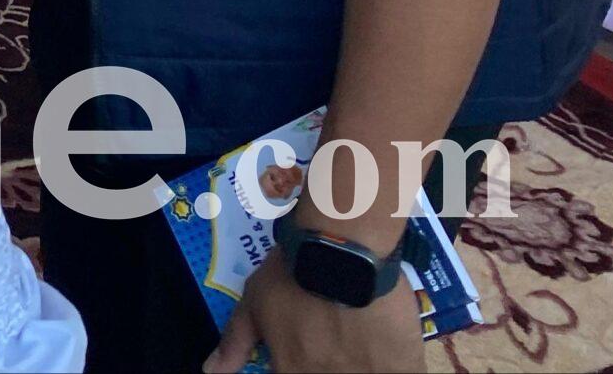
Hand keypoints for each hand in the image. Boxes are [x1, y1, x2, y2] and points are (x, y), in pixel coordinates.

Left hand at [206, 257, 423, 373]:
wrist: (342, 251)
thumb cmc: (292, 275)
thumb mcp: (254, 302)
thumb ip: (235, 341)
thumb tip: (211, 372)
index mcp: (292, 372)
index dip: (300, 367)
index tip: (312, 356)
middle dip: (334, 365)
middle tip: (338, 347)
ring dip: (362, 366)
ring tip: (360, 346)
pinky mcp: (401, 366)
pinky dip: (398, 367)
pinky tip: (393, 356)